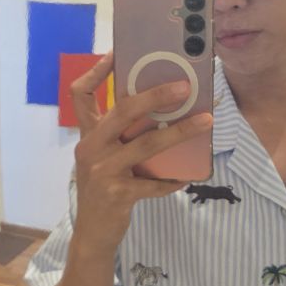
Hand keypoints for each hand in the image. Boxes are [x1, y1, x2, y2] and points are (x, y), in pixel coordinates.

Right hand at [68, 52, 211, 249]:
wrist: (94, 233)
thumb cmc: (105, 188)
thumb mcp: (104, 158)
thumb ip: (120, 137)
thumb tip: (161, 111)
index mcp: (87, 135)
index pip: (80, 96)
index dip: (95, 72)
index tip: (114, 53)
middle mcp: (91, 148)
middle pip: (122, 111)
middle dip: (155, 95)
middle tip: (185, 86)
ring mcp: (103, 171)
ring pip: (147, 144)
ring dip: (180, 132)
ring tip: (206, 121)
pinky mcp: (118, 194)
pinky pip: (153, 183)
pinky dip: (173, 179)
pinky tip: (188, 176)